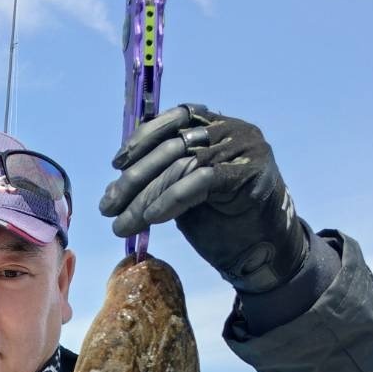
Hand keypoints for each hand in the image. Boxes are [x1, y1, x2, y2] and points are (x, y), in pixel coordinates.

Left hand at [99, 104, 309, 293]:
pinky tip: (151, 218)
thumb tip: (117, 184)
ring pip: (182, 165)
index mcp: (215, 125)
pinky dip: (172, 198)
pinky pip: (202, 180)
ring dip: (146, 197)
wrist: (264, 252)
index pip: (174, 119)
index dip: (142, 139)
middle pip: (172, 147)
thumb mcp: (185, 194)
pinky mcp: (250, 170)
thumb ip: (162, 179)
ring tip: (122, 223)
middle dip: (135, 179)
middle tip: (108, 206)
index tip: (116, 165)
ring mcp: (243, 147)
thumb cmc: (224, 223)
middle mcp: (230, 129)